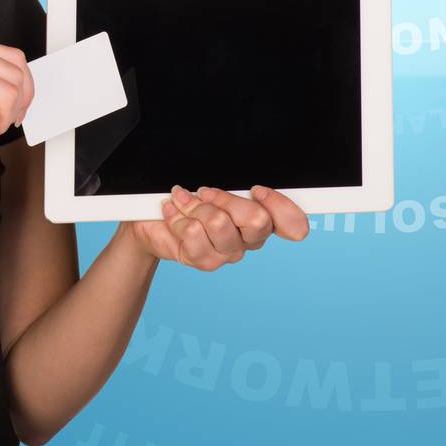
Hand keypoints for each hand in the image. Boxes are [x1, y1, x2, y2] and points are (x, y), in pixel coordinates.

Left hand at [123, 185, 310, 268]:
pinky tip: (172, 213)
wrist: (152, 221)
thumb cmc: (189, 198)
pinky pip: (194, 233)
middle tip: (205, 192)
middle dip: (226, 198)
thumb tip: (249, 184)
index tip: (257, 190)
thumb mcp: (215, 186)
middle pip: (257, 221)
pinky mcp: (205, 261)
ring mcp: (228, 253)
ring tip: (182, 200)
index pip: (293, 224)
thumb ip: (236, 185)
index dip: (279, 206)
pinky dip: (178, 216)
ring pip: (220, 223)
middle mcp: (250, 240)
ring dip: (195, 205)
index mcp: (262, 219)